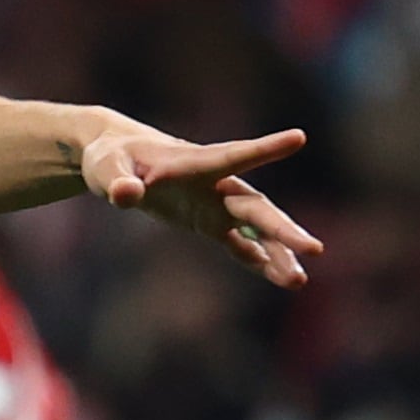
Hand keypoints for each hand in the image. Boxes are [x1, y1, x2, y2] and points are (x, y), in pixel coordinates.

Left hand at [76, 118, 319, 287]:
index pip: (233, 156)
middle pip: (256, 207)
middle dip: (282, 229)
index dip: (264, 149)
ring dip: (277, 253)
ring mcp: (215, 204)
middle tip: (314, 250)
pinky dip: (256, 259)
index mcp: (194, 163)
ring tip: (298, 282)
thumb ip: (117, 181)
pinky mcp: (209, 222)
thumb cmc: (111, 159)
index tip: (298, 137)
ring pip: (256, 229)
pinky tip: (278, 277)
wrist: (117, 161)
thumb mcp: (106, 168)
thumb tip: (126, 194)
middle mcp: (215, 184)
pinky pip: (239, 244)